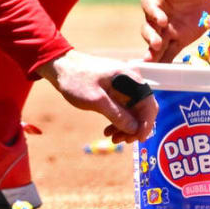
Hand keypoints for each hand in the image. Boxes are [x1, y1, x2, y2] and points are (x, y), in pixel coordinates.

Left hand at [38, 51, 157, 141]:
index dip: (147, 123)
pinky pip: (124, 109)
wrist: (61, 67)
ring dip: (126, 127)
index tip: (139, 139)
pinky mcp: (115, 91)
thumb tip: (134, 129)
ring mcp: (123, 86)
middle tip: (122, 141)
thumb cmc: (77, 80)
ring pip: (133, 111)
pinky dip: (119, 121)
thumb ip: (117, 114)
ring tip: (113, 138)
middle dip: (135, 127)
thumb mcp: (96, 100)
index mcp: (130, 79)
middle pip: (143, 108)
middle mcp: (131, 81)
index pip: (149, 103)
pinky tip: (109, 131)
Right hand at [140, 0, 209, 61]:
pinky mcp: (179, 39)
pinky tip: (164, 73)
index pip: (150, 6)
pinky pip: (171, 51)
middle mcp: (157, 16)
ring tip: (152, 63)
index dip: (154, 14)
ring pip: (156, 43)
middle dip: (151, 38)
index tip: (162, 20)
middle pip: (149, 29)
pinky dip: (166, 62)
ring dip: (153, 53)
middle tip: (157, 44)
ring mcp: (167, 30)